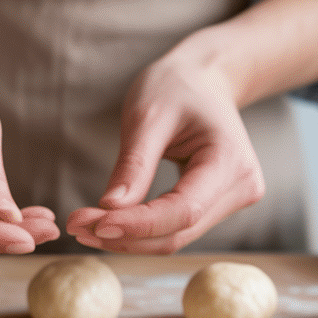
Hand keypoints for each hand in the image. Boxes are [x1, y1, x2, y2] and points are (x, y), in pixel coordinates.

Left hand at [66, 54, 264, 253]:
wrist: (204, 80)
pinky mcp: (218, 207)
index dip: (137, 225)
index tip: (93, 225)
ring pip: (175, 236)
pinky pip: (176, 228)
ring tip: (84, 226)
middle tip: (76, 225)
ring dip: (128, 237)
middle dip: (125, 234)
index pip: (183, 210)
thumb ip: (133, 164)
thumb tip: (108, 210)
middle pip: (178, 231)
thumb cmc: (177, 87)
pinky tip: (107, 223)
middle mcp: (242, 188)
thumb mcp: (148, 115)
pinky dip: (141, 230)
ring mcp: (233, 200)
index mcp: (231, 161)